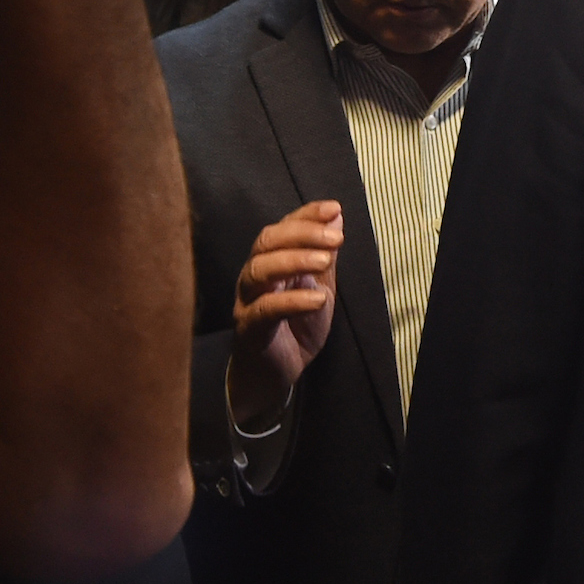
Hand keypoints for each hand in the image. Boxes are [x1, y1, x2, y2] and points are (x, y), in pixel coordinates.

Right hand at [227, 201, 341, 428]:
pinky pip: (264, 309)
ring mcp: (247, 301)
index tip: (334, 208)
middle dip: (302, 234)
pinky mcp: (249, 329)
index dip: (306, 215)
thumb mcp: (318, 287)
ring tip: (325, 261)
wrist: (275, 374)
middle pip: (266, 242)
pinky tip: (318, 298)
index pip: (282, 228)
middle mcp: (254, 276)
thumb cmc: (295, 327)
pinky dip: (292, 301)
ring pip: (259, 270)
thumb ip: (324, 256)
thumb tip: (336, 218)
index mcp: (270, 262)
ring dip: (294, 260)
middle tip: (336, 238)